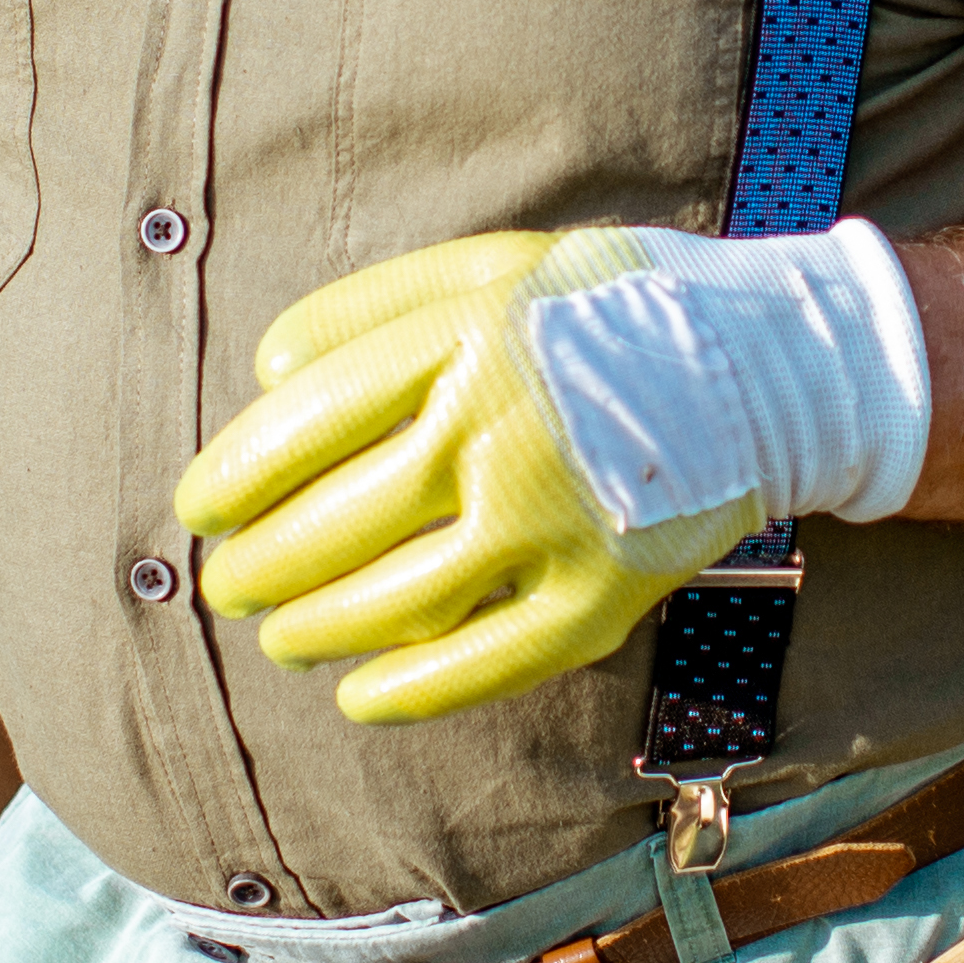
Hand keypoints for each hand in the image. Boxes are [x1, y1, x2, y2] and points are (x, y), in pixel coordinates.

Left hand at [170, 221, 932, 723]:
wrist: (766, 366)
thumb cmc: (605, 311)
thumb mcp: (490, 266)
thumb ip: (370, 308)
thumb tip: (265, 374)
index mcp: (463, 341)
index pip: (304, 426)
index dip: (232, 479)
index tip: (197, 509)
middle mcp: (499, 432)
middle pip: (331, 525)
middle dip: (255, 567)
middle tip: (225, 583)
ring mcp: (552, 524)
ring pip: (390, 602)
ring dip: (311, 630)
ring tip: (279, 634)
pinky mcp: (601, 598)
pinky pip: (479, 665)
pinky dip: (404, 690)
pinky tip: (357, 695)